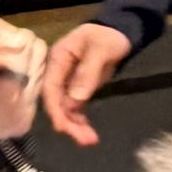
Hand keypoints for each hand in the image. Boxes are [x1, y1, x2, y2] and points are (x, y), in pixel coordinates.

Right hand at [44, 24, 132, 147]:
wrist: (121, 31)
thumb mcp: (101, 49)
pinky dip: (81, 121)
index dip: (56, 109)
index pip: (50, 89)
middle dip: (68, 123)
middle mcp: (58, 73)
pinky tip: (88, 133)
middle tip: (85, 140)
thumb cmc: (109, 36)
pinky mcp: (78, 89)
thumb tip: (76, 100)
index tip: (65, 127)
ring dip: (75, 126)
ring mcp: (67, 82)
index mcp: (57, 59)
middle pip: (56, 102)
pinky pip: (75, 108)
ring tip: (90, 141)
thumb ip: (88, 73)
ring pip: (66, 108)